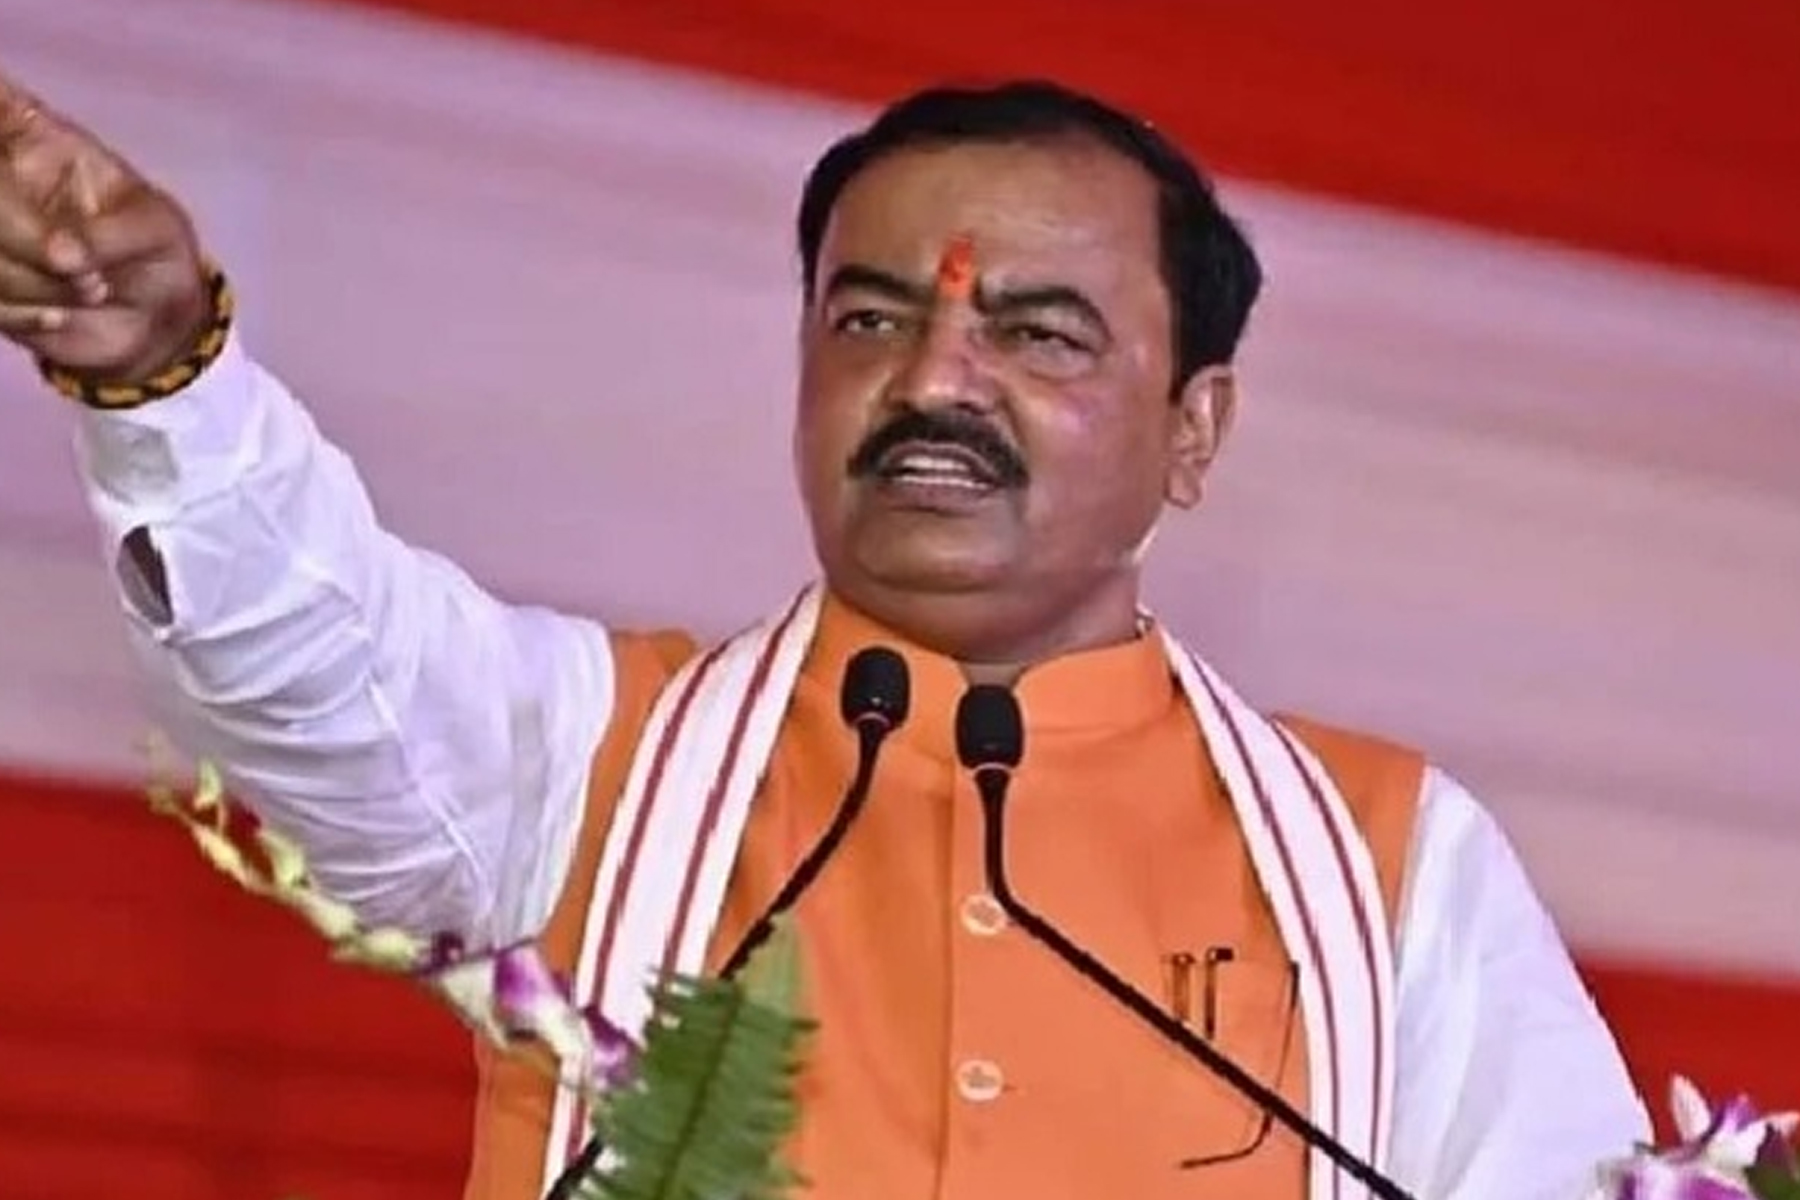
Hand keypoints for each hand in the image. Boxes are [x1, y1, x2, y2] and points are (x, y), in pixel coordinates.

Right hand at [0, 69, 210, 384]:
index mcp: (32, 136)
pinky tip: (59, 317)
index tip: (18, 166)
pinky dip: (20, 313)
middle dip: (20, 233)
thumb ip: (110, 234)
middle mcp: (0, 175)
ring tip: (92, 291)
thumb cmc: (155, 251)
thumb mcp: (154, 230)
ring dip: (30, 282)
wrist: (152, 322)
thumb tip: (62, 254)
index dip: (0, 103)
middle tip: (75, 266)